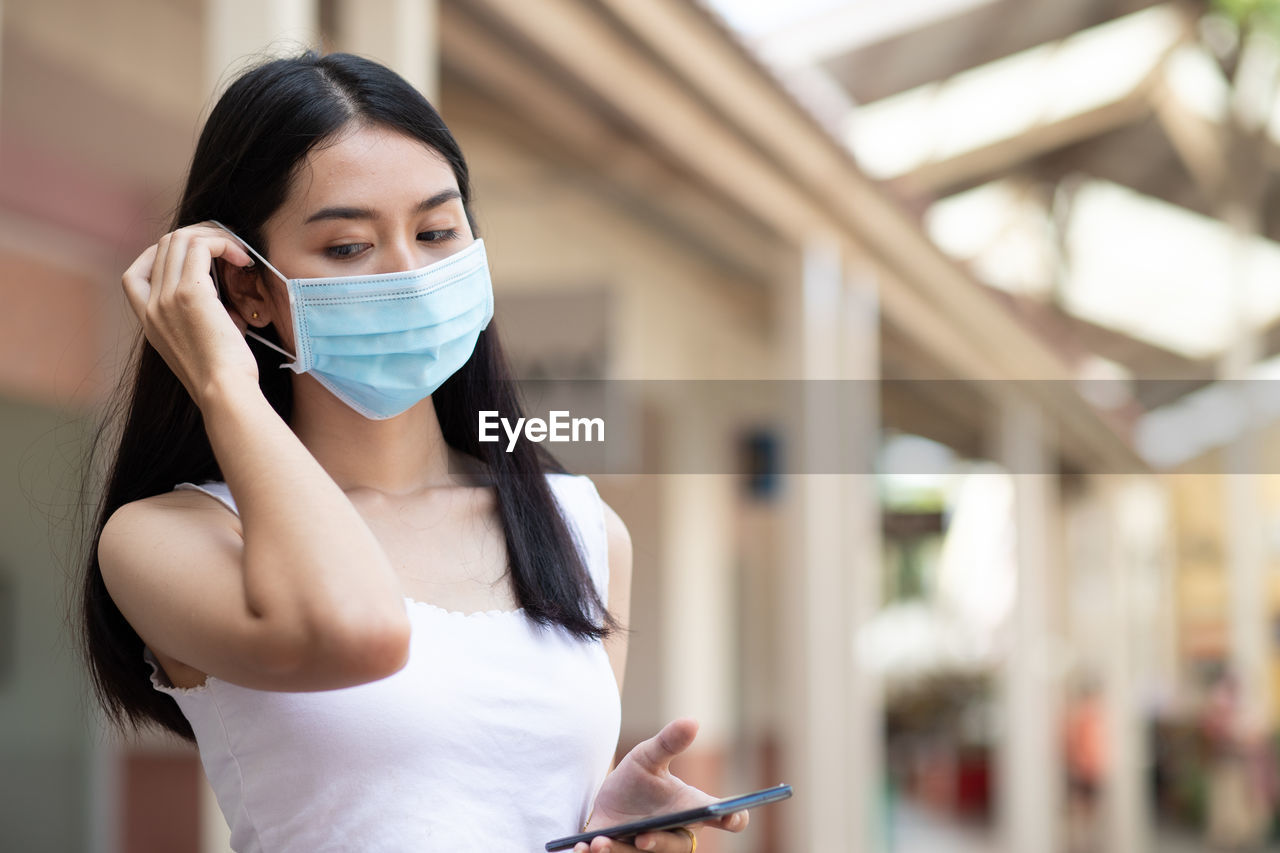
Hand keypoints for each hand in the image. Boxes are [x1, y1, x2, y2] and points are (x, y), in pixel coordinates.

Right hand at [120, 223, 258, 405]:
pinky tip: (243, 259)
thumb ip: (201, 318)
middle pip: (163, 246)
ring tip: (239, 251)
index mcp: (148, 321)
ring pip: (180, 239)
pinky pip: (200, 247)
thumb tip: (225, 297)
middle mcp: (151, 306)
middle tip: (229, 247)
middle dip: (198, 238)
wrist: (224, 392)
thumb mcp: (202, 344)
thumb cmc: (224, 376)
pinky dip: (223, 244)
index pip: (134, 274)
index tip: (197, 257)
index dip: (163, 255)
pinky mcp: (190, 293)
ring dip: (213, 237)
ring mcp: (166, 297)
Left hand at [574, 717, 748, 852]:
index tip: (732, 815)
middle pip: (677, 847)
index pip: (726, 818)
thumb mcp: (649, 757)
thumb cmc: (638, 779)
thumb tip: (692, 721)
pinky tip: (584, 848)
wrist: (608, 799)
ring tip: (600, 844)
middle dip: (660, 843)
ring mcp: (649, 849)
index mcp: (691, 811)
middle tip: (643, 837)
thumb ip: (668, 742)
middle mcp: (675, 836)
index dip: (733, 818)